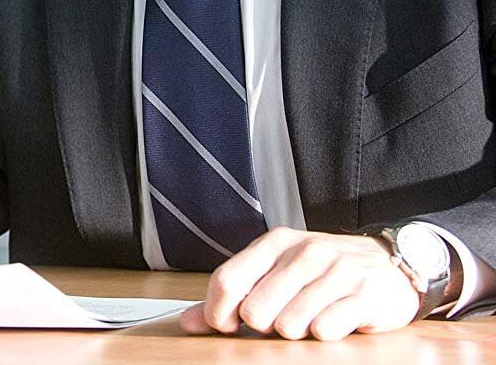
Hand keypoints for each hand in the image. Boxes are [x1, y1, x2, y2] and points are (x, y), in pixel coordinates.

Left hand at [180, 227, 420, 340]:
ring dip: (297, 334)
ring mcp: (337, 270)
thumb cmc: (323, 273)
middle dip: (264, 328)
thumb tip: (189, 323)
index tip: (229, 327)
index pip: (226, 280)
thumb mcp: (277, 272)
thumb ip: (234, 294)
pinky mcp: (365, 293)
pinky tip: (334, 322)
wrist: (389, 265)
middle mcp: (305, 251)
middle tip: (283, 320)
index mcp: (276, 242)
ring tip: (310, 320)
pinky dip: (325, 335)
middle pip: (256, 310)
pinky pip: (326, 329)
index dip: (218, 315)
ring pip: (290, 324)